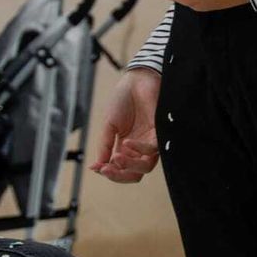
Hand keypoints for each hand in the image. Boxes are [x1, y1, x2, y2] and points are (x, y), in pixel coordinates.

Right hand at [90, 67, 160, 182]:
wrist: (136, 81)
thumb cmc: (123, 100)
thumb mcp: (108, 125)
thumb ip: (104, 146)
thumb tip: (96, 167)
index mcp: (124, 148)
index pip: (120, 169)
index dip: (109, 173)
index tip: (97, 168)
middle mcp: (138, 149)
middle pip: (134, 174)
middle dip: (119, 175)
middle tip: (105, 169)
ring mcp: (149, 143)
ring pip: (145, 167)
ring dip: (129, 166)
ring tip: (116, 157)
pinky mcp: (159, 134)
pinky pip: (152, 150)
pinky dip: (139, 149)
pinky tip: (127, 141)